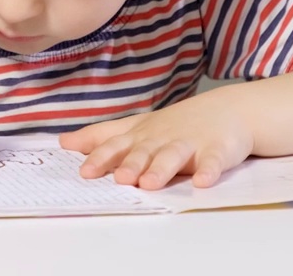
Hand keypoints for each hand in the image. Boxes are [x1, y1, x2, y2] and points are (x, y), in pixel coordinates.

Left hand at [59, 93, 253, 189]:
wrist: (229, 109)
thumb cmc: (177, 123)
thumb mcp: (138, 127)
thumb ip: (102, 136)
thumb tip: (63, 142)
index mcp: (143, 135)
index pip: (118, 145)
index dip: (102, 157)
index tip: (85, 172)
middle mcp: (162, 138)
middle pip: (144, 151)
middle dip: (131, 164)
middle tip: (119, 178)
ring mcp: (191, 142)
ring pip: (174, 156)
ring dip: (162, 169)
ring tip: (150, 183)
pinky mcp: (217, 149)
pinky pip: (213, 161)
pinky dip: (209, 170)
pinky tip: (203, 182)